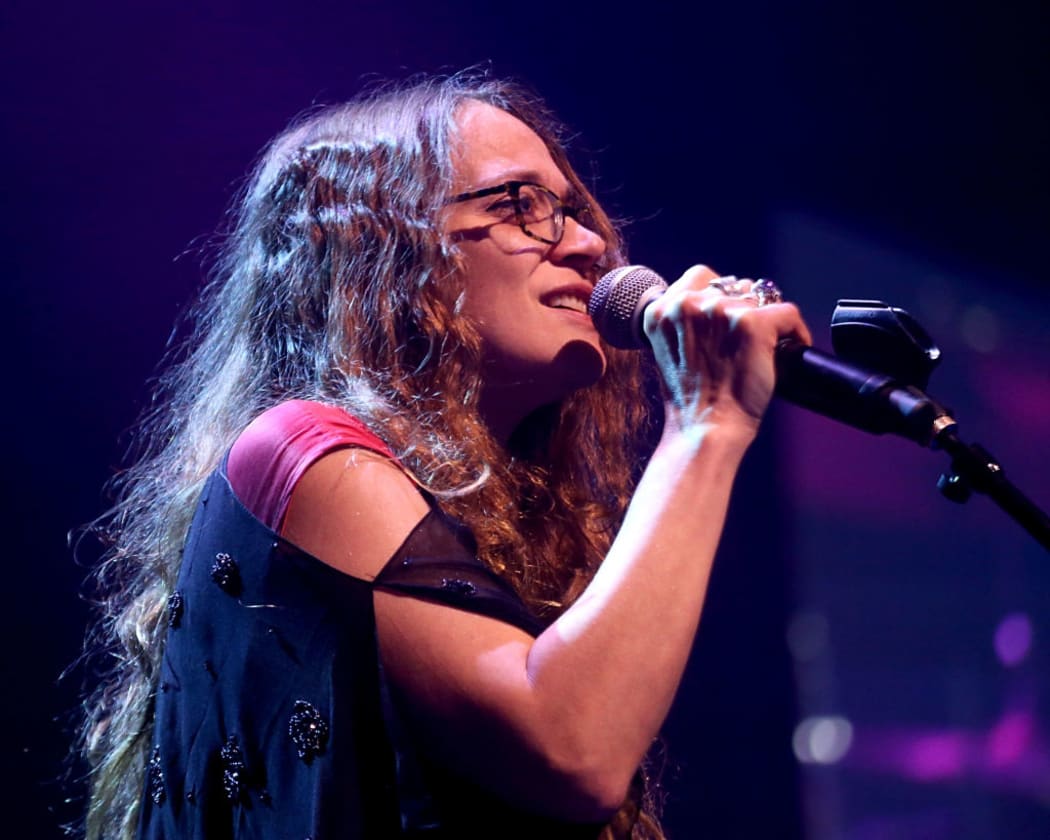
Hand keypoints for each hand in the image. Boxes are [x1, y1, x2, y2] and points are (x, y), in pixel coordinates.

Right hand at [643, 265, 811, 437]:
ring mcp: (720, 312)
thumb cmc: (691, 399)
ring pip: (759, 297)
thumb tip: (720, 303)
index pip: (700, 276)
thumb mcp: (670, 350)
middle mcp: (687, 304)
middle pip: (732, 284)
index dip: (718, 296)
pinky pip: (787, 313)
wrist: (706, 428)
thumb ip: (684, 321)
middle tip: (744, 340)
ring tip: (762, 348)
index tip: (726, 321)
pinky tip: (789, 349)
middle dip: (742, 307)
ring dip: (764, 319)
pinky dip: (795, 332)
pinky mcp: (752, 324)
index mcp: (661, 310)